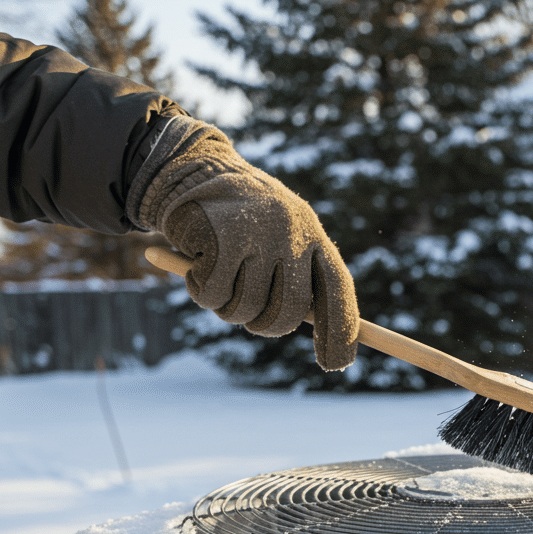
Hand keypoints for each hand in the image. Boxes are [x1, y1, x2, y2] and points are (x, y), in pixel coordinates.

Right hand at [132, 123, 358, 370]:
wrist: (193, 169)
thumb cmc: (243, 220)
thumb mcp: (281, 243)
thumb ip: (302, 284)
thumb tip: (332, 347)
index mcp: (313, 234)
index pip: (337, 291)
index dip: (339, 331)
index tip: (334, 364)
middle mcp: (291, 231)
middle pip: (290, 311)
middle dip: (266, 325)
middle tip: (250, 317)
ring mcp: (256, 233)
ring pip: (245, 309)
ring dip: (227, 308)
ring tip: (220, 279)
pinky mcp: (218, 236)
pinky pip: (211, 295)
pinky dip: (200, 291)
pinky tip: (196, 265)